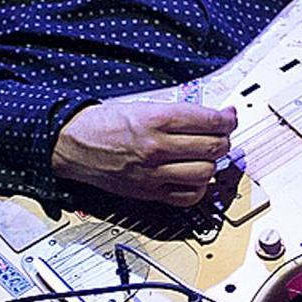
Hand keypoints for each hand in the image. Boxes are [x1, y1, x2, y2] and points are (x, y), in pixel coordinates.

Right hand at [53, 100, 237, 206]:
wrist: (71, 143)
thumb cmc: (104, 123)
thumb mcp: (143, 106)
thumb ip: (179, 113)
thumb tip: (214, 117)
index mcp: (155, 120)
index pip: (210, 121)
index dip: (228, 118)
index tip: (230, 117)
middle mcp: (156, 147)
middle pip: (214, 147)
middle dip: (224, 139)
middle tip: (220, 134)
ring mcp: (153, 173)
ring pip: (206, 172)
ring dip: (212, 163)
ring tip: (206, 155)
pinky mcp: (149, 193)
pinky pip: (189, 196)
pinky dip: (198, 187)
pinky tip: (194, 176)